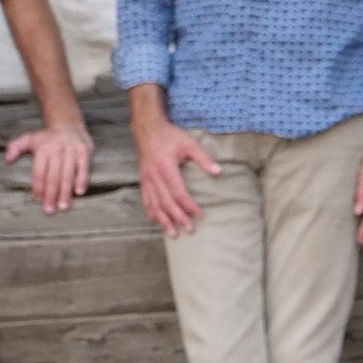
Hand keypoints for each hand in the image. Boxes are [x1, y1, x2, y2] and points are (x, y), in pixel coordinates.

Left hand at [5, 120, 91, 213]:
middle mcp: (57, 150)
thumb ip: (16, 148)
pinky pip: (83, 168)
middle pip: (53, 177)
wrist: (68, 123)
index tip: (38, 201)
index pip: (39, 173)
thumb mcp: (29, 139)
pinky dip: (81, 180)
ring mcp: (71, 151)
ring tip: (63, 207)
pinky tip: (78, 192)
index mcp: (43, 149)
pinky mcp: (84, 152)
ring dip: (65, 193)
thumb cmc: (47, 137)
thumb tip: (7, 160)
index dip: (38, 188)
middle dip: (51, 195)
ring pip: (67, 175)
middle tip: (49, 210)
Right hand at [131, 113, 220, 236]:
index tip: (200, 214)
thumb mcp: (189, 143)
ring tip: (173, 233)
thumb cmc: (169, 136)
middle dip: (178, 218)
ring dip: (164, 221)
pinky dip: (152, 213)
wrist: (146, 129)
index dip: (189, 206)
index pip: (179, 192)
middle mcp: (154, 176)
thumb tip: (219, 172)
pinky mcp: (142, 181)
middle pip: (167, 203)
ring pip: (154, 205)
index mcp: (166, 167)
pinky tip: (158, 222)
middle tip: (190, 229)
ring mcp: (146, 180)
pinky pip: (146, 201)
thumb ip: (204, 158)